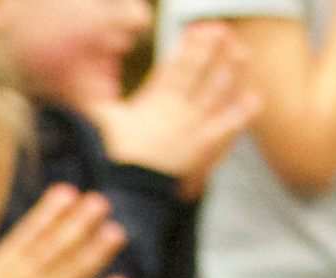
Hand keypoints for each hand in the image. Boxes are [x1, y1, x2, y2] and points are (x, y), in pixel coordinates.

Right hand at [89, 21, 262, 197]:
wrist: (131, 190)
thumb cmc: (114, 157)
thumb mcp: (102, 123)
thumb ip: (96, 98)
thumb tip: (82, 79)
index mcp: (155, 100)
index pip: (176, 65)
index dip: (189, 45)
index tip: (198, 29)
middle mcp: (178, 109)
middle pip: (201, 72)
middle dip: (213, 49)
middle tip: (223, 31)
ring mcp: (195, 127)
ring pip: (219, 92)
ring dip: (232, 70)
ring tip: (242, 53)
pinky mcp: (205, 147)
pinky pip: (229, 126)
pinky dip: (243, 113)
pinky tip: (254, 99)